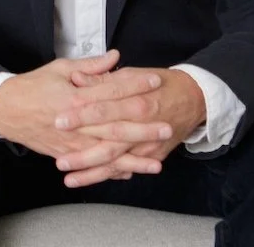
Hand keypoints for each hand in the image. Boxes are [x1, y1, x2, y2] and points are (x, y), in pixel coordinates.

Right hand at [0, 49, 166, 174]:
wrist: (6, 109)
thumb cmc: (33, 86)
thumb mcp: (61, 68)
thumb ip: (91, 66)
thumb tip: (116, 57)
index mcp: (77, 96)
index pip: (113, 89)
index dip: (136, 84)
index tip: (156, 81)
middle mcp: (77, 122)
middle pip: (116, 125)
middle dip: (143, 128)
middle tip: (166, 126)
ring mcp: (72, 142)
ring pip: (108, 152)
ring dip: (133, 158)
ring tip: (157, 161)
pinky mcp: (66, 155)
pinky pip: (93, 165)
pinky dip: (112, 170)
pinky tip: (130, 173)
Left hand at [52, 67, 206, 186]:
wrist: (194, 98)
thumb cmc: (158, 83)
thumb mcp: (132, 73)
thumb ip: (103, 78)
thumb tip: (77, 78)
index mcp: (135, 97)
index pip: (104, 105)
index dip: (81, 113)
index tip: (59, 119)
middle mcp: (142, 122)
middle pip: (108, 136)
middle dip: (83, 148)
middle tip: (60, 157)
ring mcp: (147, 142)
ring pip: (116, 158)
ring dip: (91, 169)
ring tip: (67, 175)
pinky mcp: (151, 155)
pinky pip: (126, 168)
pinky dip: (107, 175)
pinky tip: (86, 180)